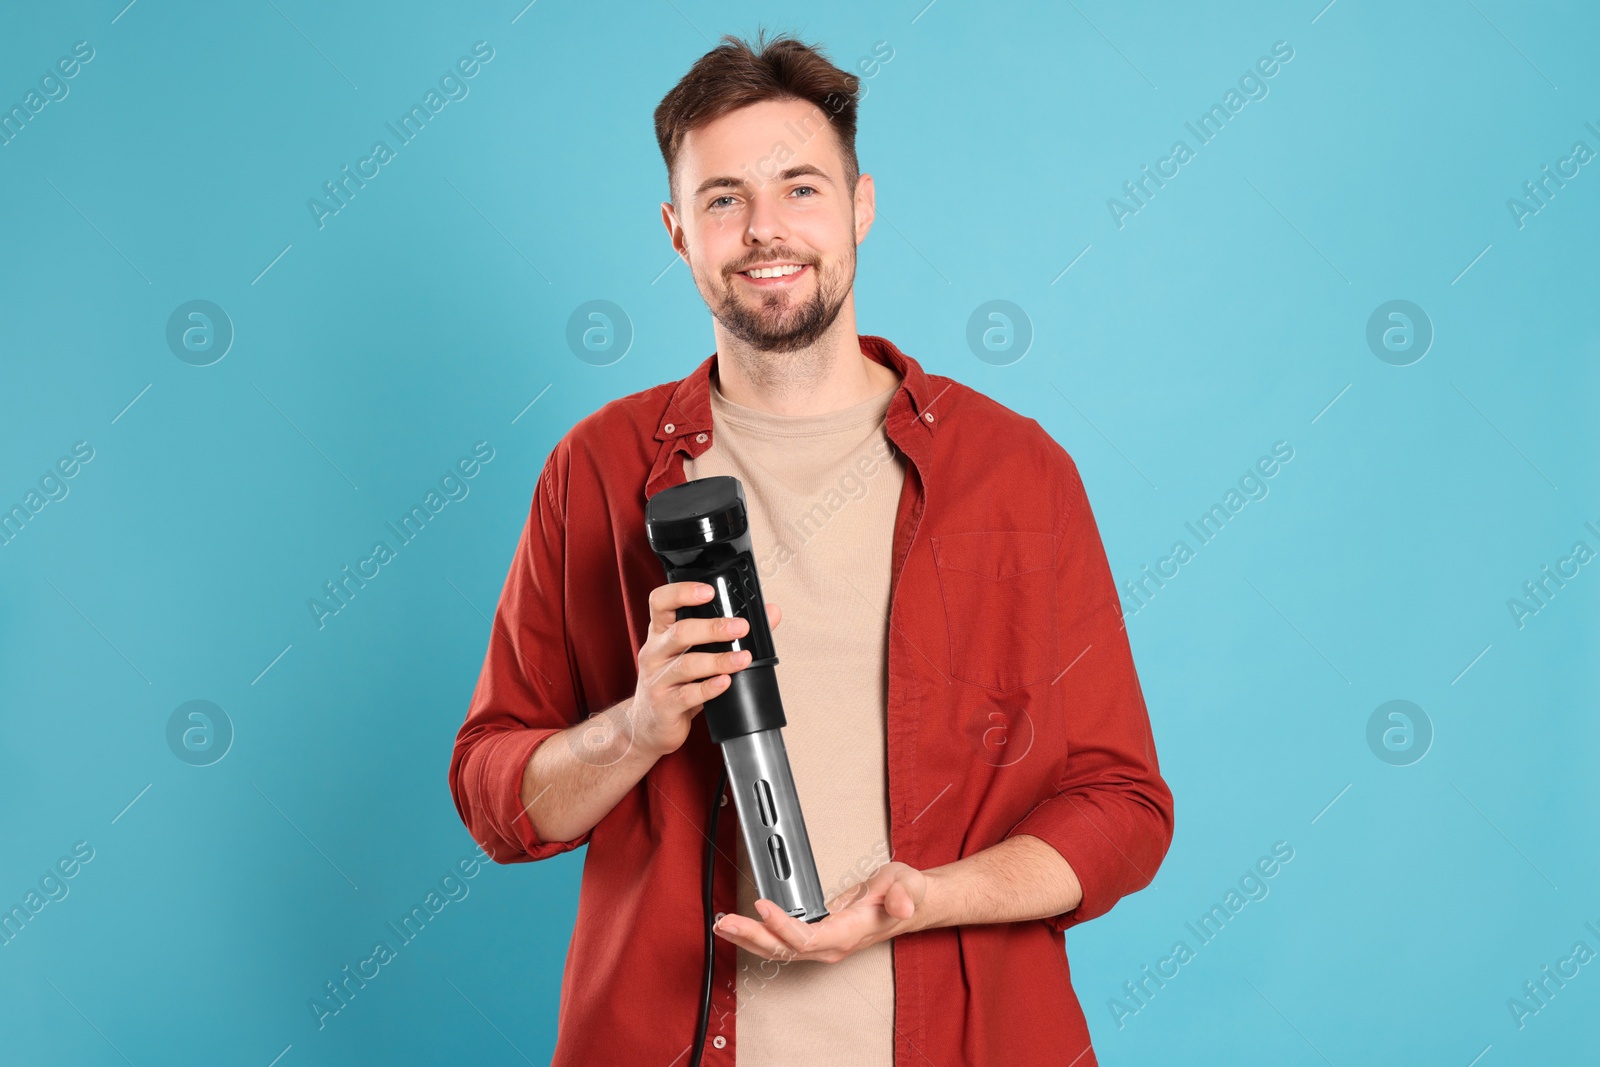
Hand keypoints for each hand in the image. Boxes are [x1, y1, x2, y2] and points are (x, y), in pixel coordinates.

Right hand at [629, 581, 781, 759]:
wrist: (649, 726)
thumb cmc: (676, 683)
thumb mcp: (695, 653)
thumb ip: (729, 633)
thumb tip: (771, 613)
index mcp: (660, 633)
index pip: (660, 602)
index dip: (682, 592)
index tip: (709, 591)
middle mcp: (655, 653)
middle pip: (680, 632)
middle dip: (713, 628)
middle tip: (741, 627)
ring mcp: (657, 680)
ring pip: (687, 665)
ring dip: (719, 660)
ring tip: (744, 658)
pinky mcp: (664, 706)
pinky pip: (688, 695)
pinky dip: (709, 688)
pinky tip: (726, 682)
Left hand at [713, 861, 929, 963]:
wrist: (908, 904)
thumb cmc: (903, 893)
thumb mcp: (907, 883)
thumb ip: (903, 893)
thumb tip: (901, 906)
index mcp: (848, 933)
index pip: (808, 938)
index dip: (782, 926)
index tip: (762, 906)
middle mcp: (832, 946)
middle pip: (785, 949)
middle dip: (752, 937)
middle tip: (725, 922)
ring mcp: (822, 946)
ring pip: (779, 950)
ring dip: (748, 939)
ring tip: (722, 926)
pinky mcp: (815, 939)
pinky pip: (782, 944)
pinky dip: (758, 936)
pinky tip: (740, 928)